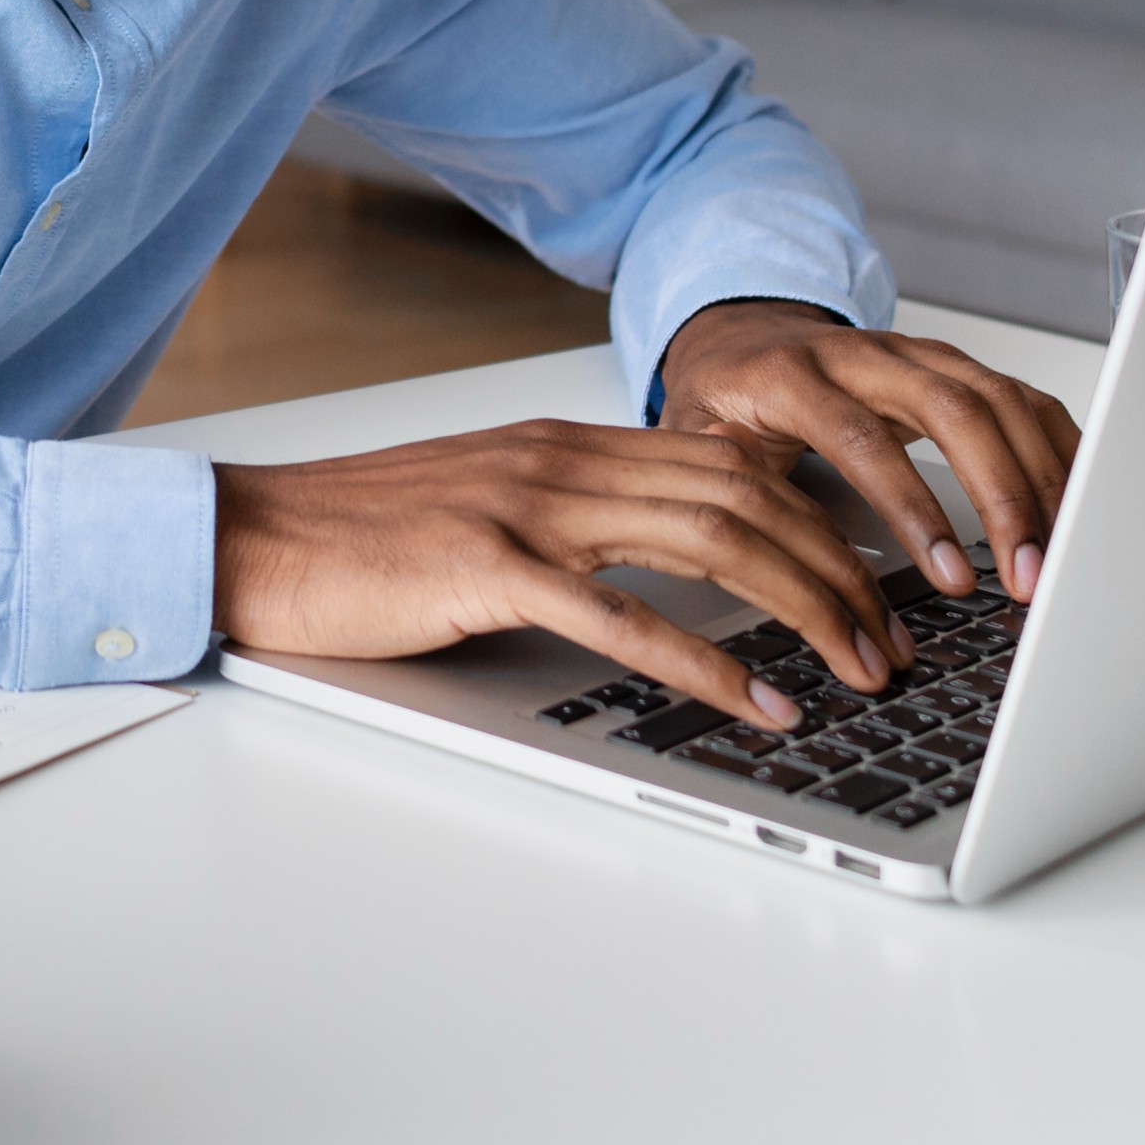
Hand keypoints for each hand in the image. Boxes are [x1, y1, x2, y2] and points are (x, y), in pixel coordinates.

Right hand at [213, 421, 914, 729]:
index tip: (870, 579)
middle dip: (840, 568)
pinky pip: (625, 615)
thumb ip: (571, 514)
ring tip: (856, 671)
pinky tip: (756, 700)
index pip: (729, 459)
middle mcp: (560, 461)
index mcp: (564, 443)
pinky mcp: (488, 568)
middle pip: (745, 495)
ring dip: (803, 609)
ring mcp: (526, 508)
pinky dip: (709, 663)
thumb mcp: (484, 503)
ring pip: (711, 540)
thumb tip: (669, 560)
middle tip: (895, 639)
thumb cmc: (359, 540)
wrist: (249, 536)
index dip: (818, 518)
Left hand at [657, 300, 1081, 603]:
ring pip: (998, 399)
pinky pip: (1019, 398)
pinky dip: (1056, 447)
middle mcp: (865, 355)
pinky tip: (1079, 499)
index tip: (951, 574)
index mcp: (794, 375)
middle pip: (955, 410)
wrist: (740, 332)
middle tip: (1027, 575)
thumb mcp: (697, 434)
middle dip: (1002, 497)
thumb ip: (724, 482)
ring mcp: (917, 354)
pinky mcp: (953, 366)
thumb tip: (756, 546)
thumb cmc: (725, 393)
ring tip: (1057, 557)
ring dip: (1039, 479)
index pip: (864, 439)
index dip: (914, 508)